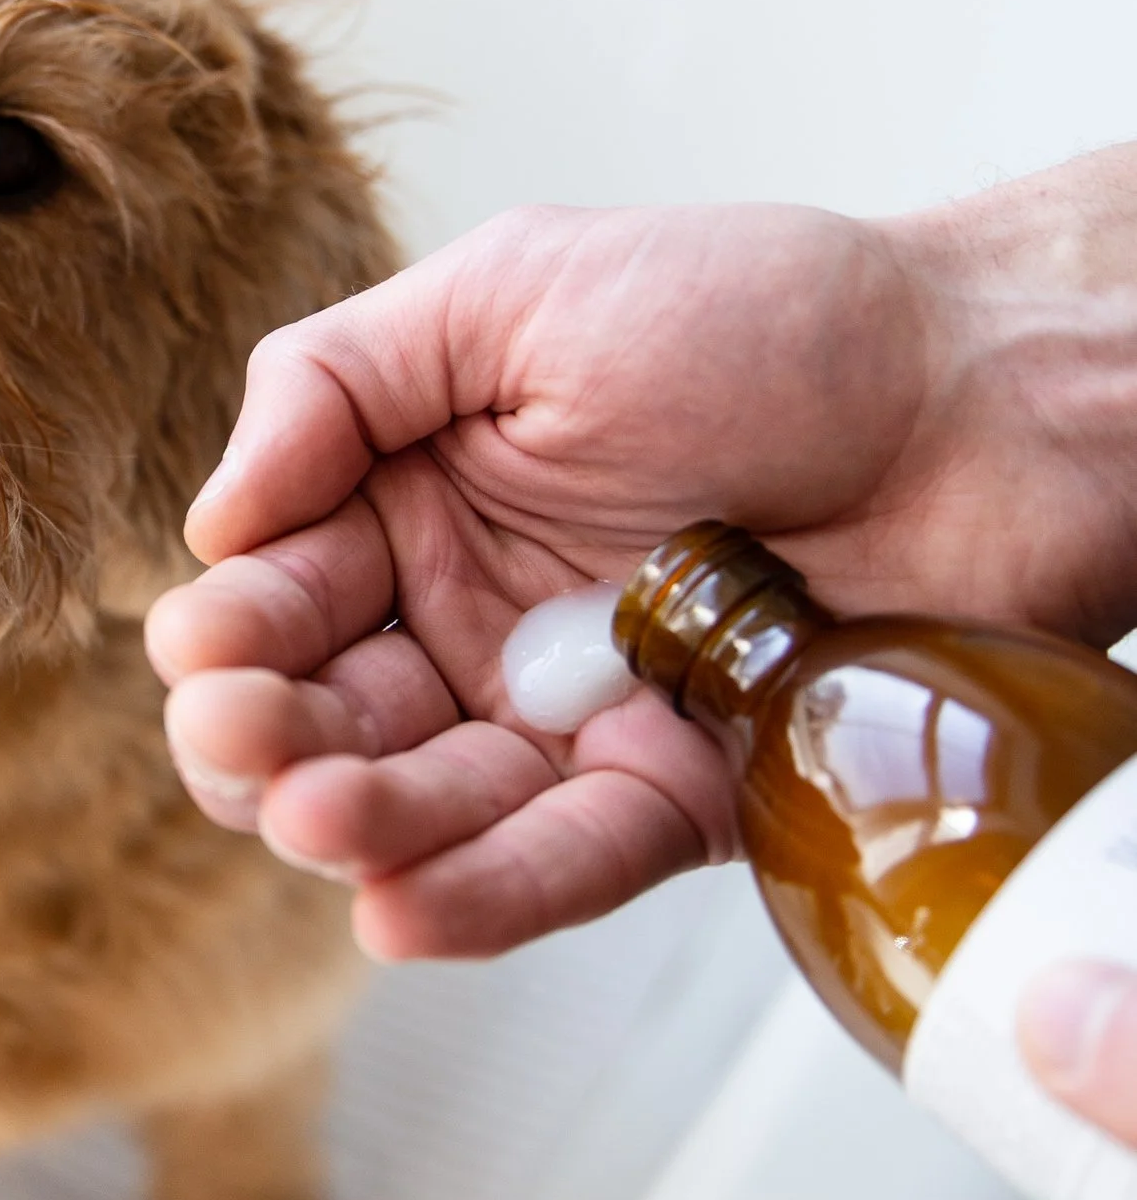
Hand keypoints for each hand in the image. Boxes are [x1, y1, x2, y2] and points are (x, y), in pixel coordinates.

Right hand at [144, 160, 1136, 960]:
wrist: (991, 390)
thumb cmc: (771, 313)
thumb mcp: (518, 292)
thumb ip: (336, 383)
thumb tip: (208, 524)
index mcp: (424, 500)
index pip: (286, 590)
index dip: (234, 628)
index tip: (210, 643)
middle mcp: (481, 621)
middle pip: (332, 715)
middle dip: (266, 736)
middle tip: (246, 737)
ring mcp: (576, 720)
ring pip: (431, 806)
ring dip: (357, 822)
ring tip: (318, 817)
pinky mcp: (687, 798)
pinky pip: (565, 865)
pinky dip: (480, 896)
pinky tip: (396, 907)